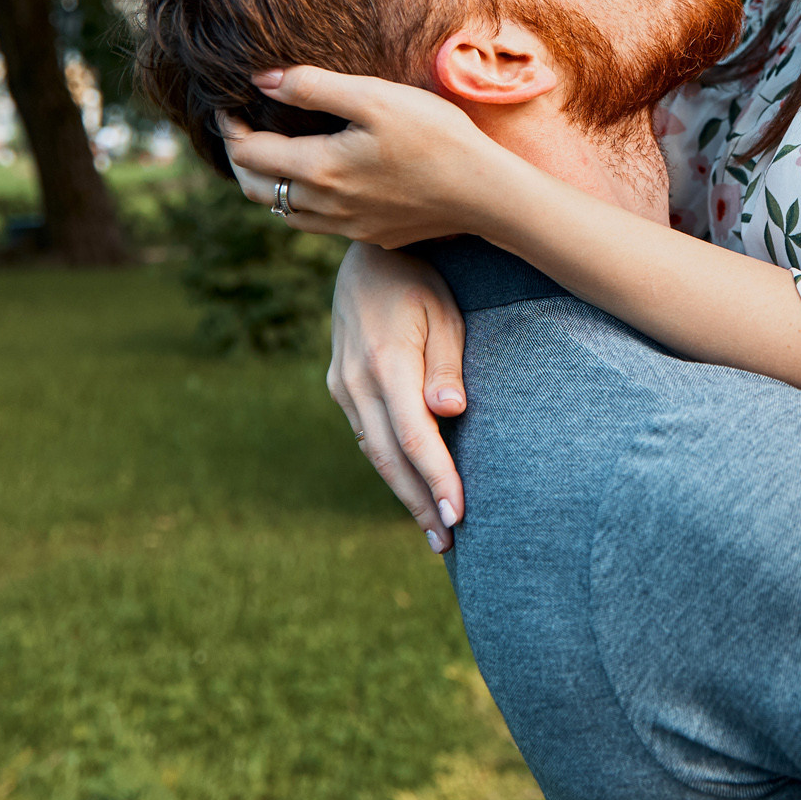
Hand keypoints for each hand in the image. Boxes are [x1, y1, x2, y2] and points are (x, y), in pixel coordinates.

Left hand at [221, 66, 507, 248]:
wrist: (485, 193)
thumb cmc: (435, 136)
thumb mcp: (374, 97)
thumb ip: (312, 86)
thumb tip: (261, 80)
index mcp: (318, 170)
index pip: (248, 153)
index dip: (230, 127)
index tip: (229, 104)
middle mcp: (324, 206)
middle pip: (255, 190)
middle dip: (240, 159)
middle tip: (241, 131)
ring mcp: (347, 227)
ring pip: (285, 212)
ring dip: (269, 185)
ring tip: (275, 156)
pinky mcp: (371, 235)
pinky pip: (320, 224)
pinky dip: (304, 201)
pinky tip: (323, 181)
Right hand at [328, 243, 468, 549]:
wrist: (365, 257)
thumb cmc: (418, 280)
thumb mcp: (444, 310)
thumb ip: (447, 362)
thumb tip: (449, 412)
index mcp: (386, 362)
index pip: (414, 437)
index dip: (437, 479)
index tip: (459, 514)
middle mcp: (356, 382)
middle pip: (390, 458)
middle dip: (420, 503)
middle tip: (448, 542)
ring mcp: (342, 387)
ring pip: (375, 453)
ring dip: (404, 493)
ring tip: (434, 530)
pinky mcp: (341, 388)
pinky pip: (368, 438)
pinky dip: (390, 468)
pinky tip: (411, 489)